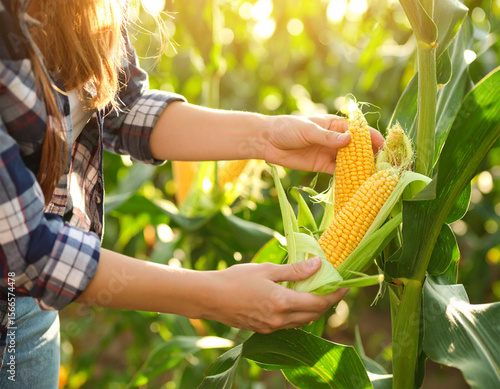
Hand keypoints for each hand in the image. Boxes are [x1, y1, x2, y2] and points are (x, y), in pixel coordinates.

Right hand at [203, 257, 349, 332]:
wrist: (209, 297)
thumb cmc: (236, 279)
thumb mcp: (266, 269)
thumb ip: (294, 271)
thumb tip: (318, 264)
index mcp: (282, 303)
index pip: (319, 303)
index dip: (335, 295)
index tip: (345, 285)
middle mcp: (280, 320)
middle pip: (313, 315)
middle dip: (327, 303)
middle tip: (332, 287)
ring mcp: (271, 327)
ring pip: (302, 321)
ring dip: (312, 309)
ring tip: (315, 292)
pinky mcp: (263, 330)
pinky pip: (288, 324)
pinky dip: (297, 314)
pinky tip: (294, 301)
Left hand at [263, 114, 384, 173]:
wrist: (267, 141)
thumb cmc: (287, 128)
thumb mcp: (308, 130)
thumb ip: (327, 137)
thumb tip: (349, 140)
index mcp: (335, 124)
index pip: (358, 131)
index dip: (372, 138)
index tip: (384, 146)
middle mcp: (336, 139)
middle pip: (358, 147)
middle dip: (371, 155)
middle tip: (384, 165)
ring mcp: (329, 153)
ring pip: (351, 160)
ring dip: (361, 167)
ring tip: (375, 176)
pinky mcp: (322, 165)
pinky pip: (338, 171)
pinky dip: (348, 176)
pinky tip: (357, 182)